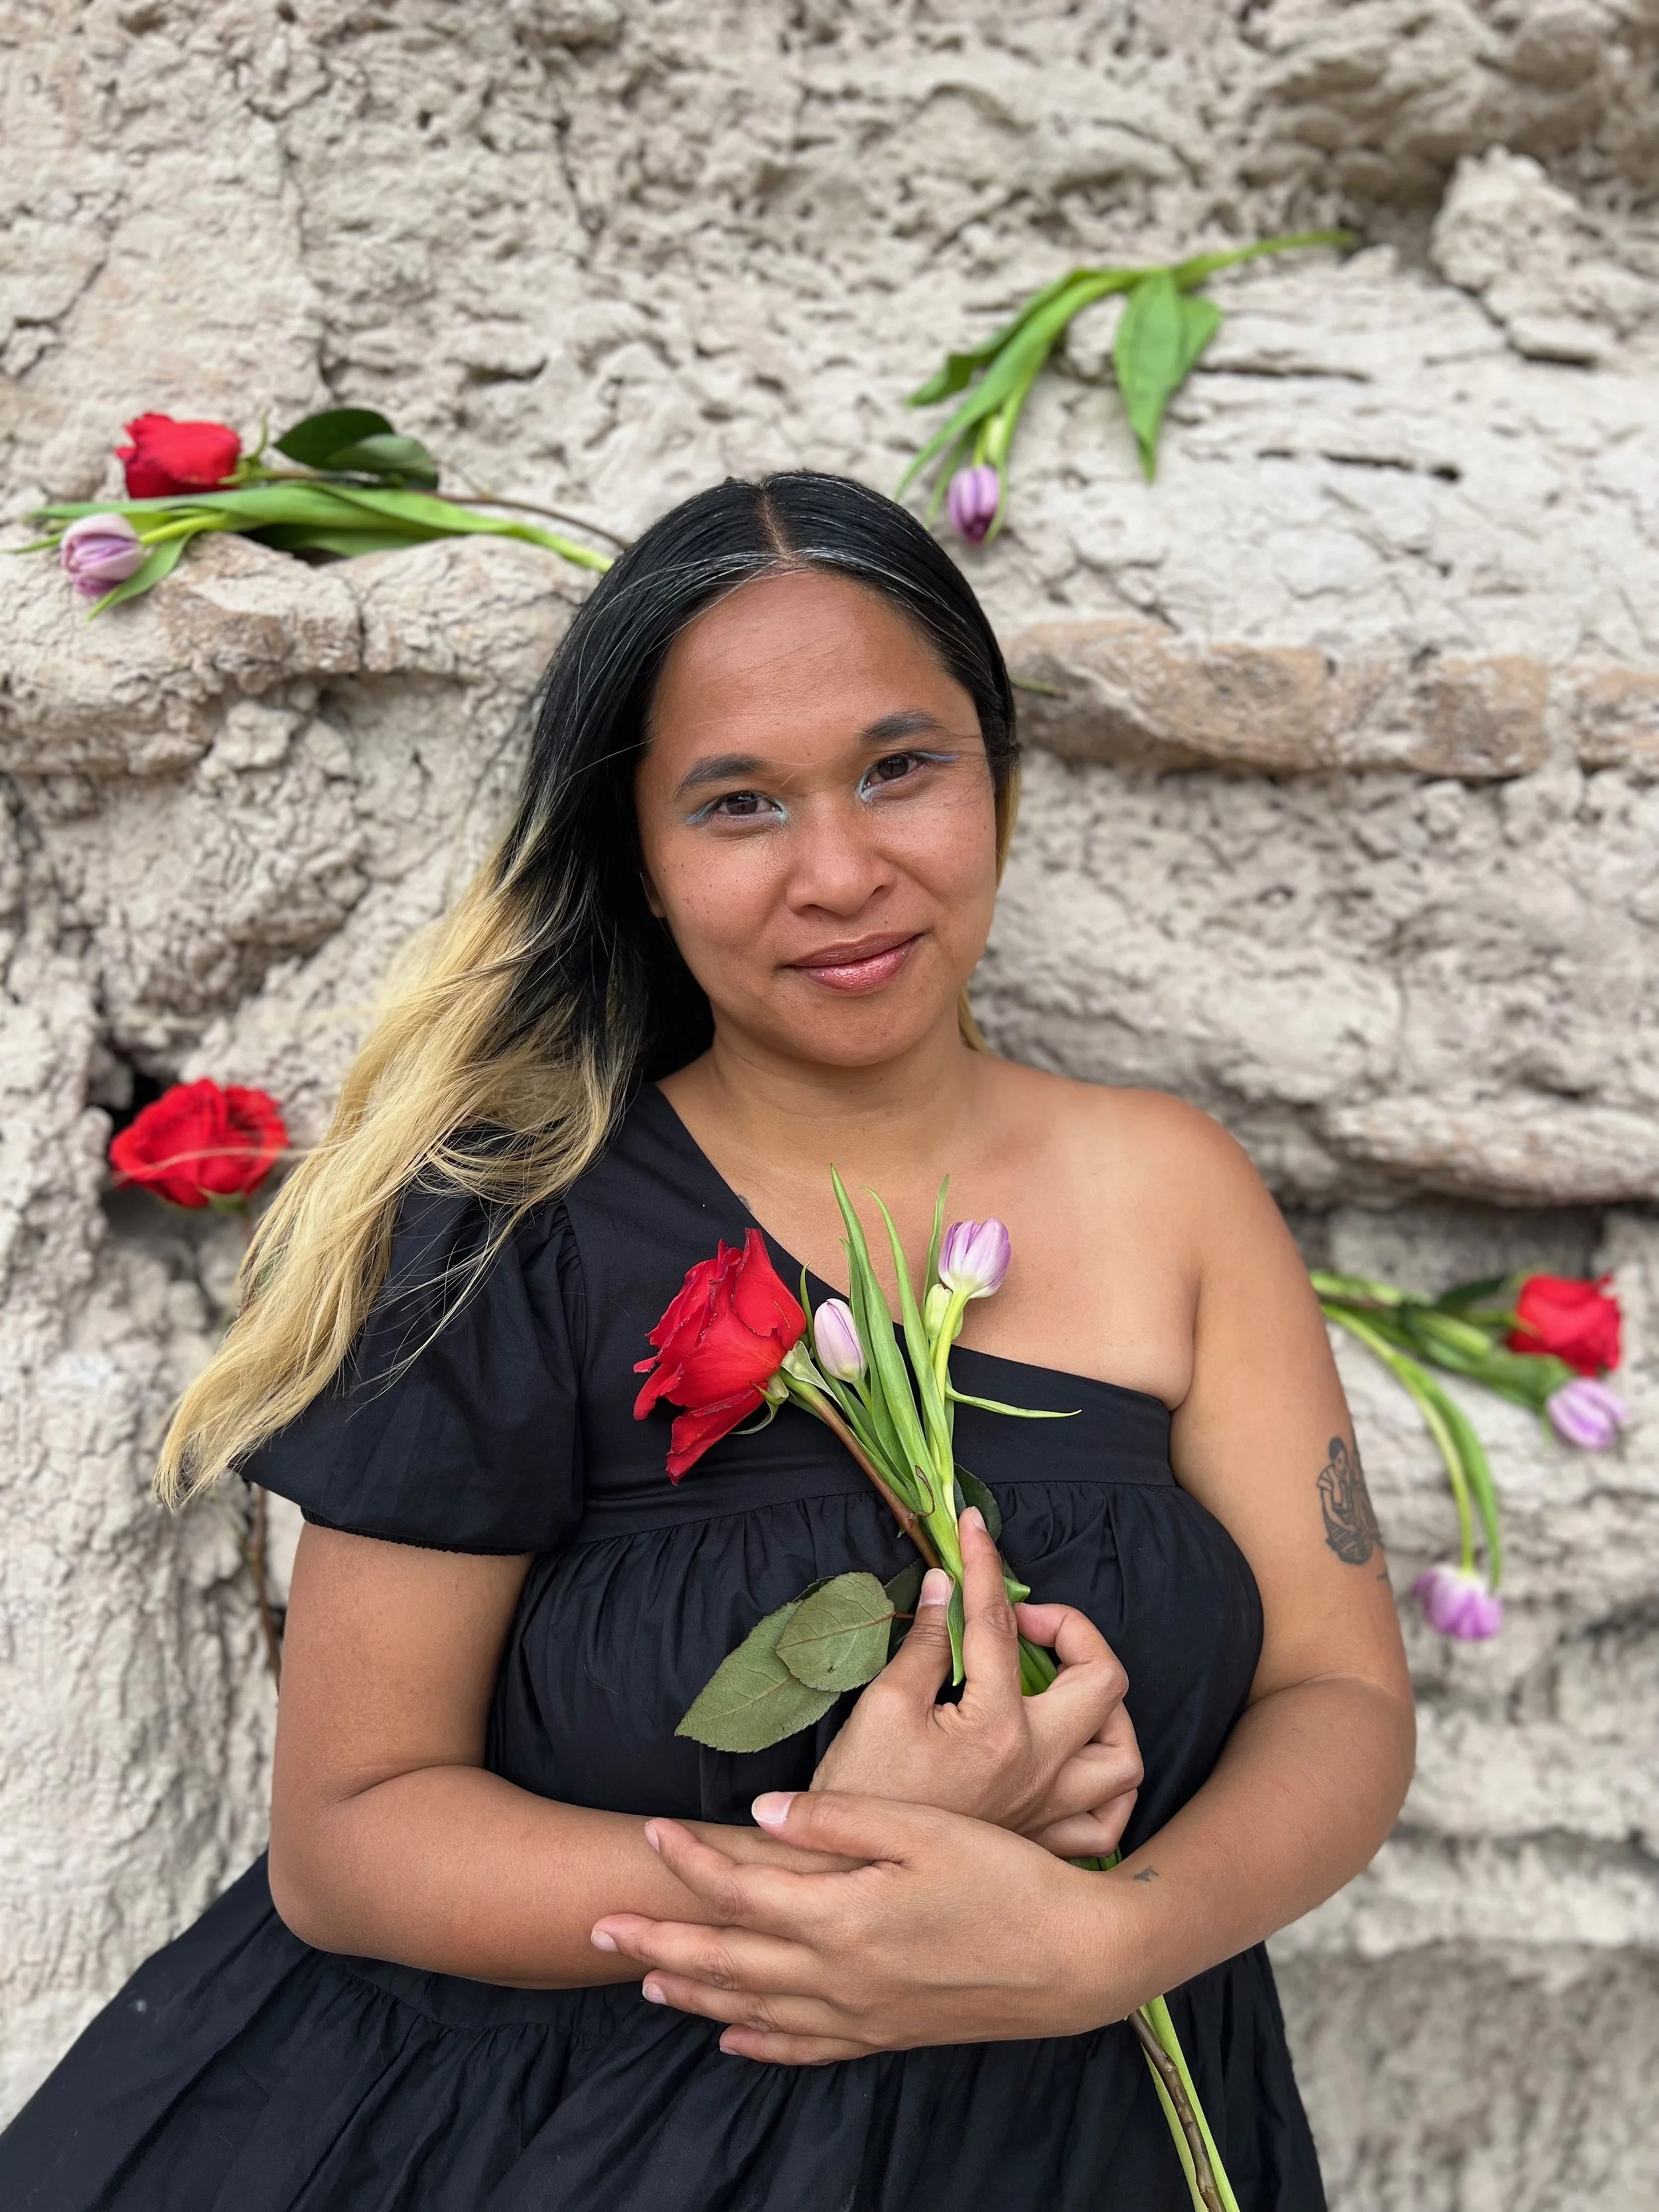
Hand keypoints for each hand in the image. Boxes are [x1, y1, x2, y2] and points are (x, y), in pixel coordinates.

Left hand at [591, 1789, 1129, 2064]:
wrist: (1074, 1961)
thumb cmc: (1006, 1880)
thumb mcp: (924, 1829)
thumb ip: (837, 1821)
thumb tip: (760, 1815)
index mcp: (842, 1916)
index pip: (740, 1890)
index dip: (688, 1861)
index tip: (647, 1833)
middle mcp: (837, 1976)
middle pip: (725, 1960)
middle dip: (656, 1944)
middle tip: (597, 1931)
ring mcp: (860, 2015)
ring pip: (753, 2008)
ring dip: (692, 1994)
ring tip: (642, 1980)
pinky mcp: (886, 2035)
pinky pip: (804, 2048)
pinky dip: (758, 2043)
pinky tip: (731, 2039)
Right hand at [811, 1505, 1141, 1857]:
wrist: (851, 1879)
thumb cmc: (860, 1793)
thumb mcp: (882, 1705)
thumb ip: (927, 1643)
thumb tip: (950, 1586)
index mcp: (998, 1727)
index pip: (1000, 1625)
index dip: (986, 1567)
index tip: (974, 1530)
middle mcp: (1040, 1767)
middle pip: (1102, 1680)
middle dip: (1072, 1630)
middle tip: (1022, 1619)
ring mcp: (1049, 1808)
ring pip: (1122, 1753)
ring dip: (1105, 1709)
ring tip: (1060, 1686)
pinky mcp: (1045, 1842)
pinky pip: (1107, 1820)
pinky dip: (1107, 1786)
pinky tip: (1080, 1760)